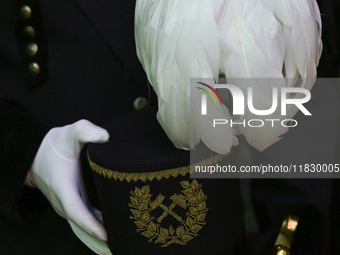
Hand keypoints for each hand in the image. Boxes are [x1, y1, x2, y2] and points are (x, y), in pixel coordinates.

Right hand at [29, 119, 111, 254]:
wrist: (36, 154)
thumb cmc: (55, 144)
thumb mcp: (71, 132)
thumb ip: (87, 131)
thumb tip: (106, 137)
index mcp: (64, 188)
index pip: (77, 211)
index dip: (91, 224)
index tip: (106, 234)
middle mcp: (64, 202)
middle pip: (82, 226)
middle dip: (100, 240)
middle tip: (123, 245)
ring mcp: (67, 205)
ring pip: (83, 226)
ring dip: (99, 237)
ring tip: (122, 243)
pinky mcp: (72, 204)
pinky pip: (84, 221)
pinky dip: (96, 228)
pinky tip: (113, 230)